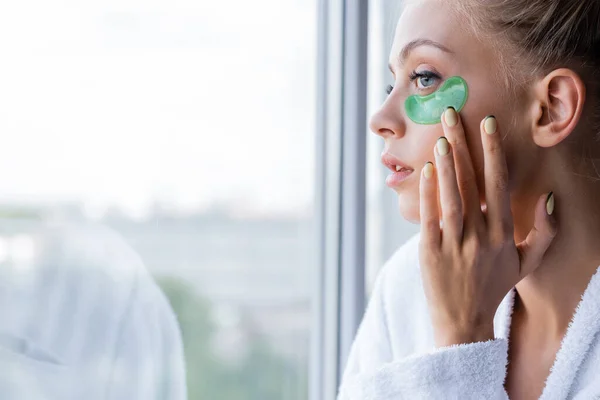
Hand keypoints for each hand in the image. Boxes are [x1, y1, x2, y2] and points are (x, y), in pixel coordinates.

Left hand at [418, 108, 557, 347]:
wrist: (462, 320)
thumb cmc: (494, 287)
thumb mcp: (527, 263)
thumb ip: (544, 232)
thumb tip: (549, 197)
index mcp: (503, 233)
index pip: (498, 184)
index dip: (493, 152)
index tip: (487, 123)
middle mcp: (480, 235)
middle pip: (471, 182)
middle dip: (463, 145)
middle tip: (452, 114)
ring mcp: (453, 243)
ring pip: (451, 196)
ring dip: (446, 164)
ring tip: (439, 135)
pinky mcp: (429, 251)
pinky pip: (429, 217)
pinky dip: (428, 193)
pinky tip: (426, 170)